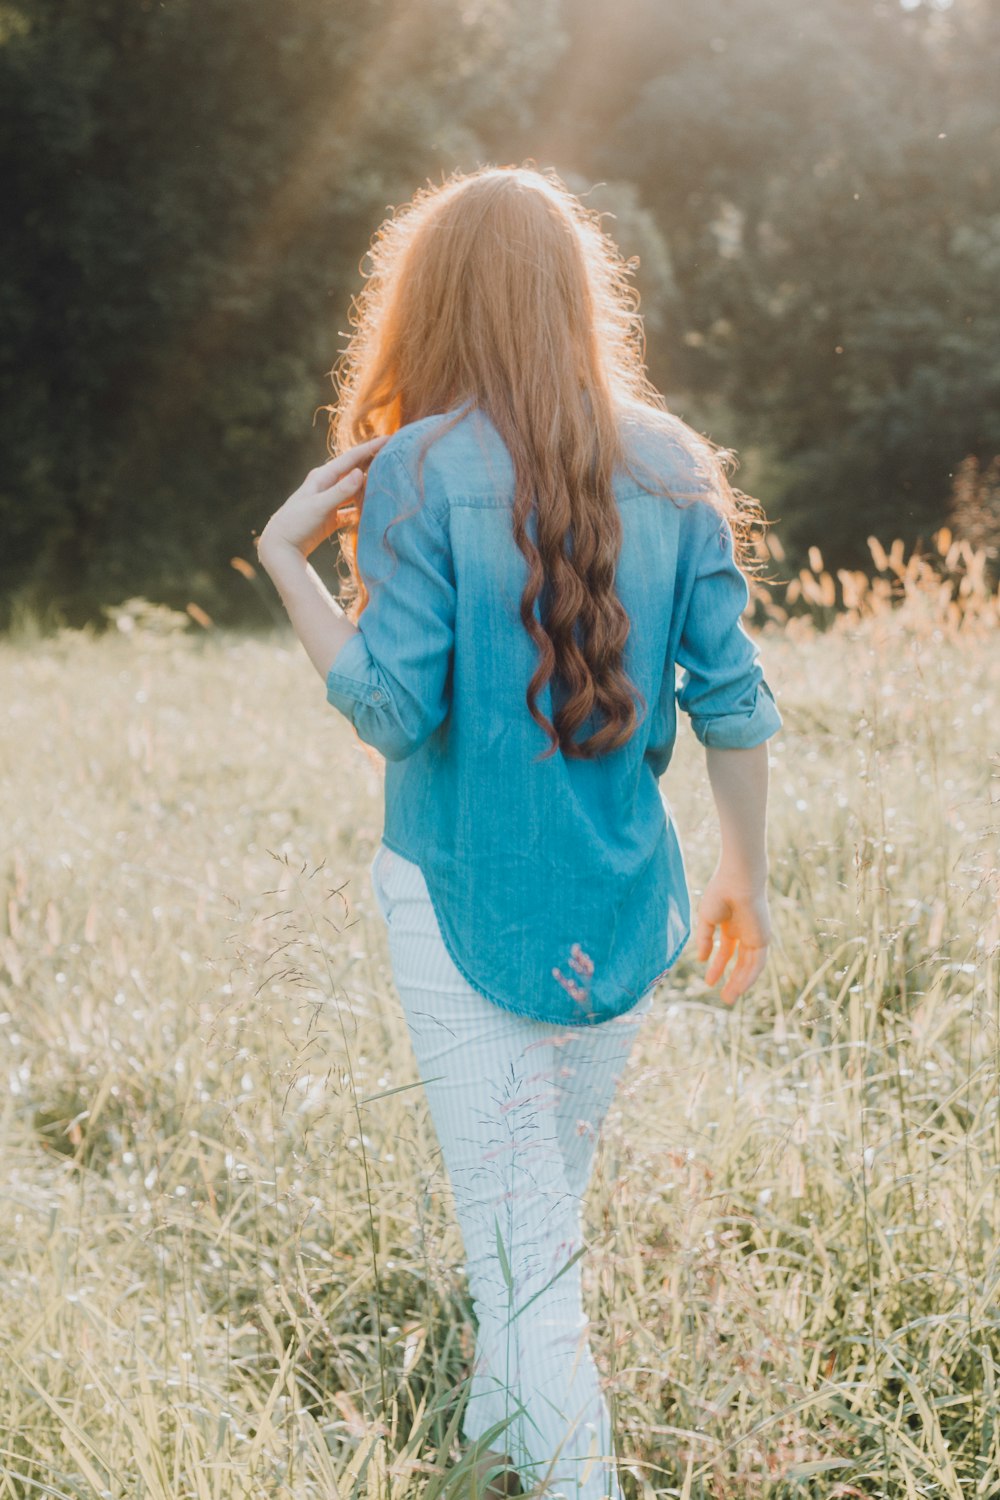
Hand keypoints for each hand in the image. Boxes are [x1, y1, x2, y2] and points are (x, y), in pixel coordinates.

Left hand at [258, 435, 389, 559]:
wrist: (280, 546)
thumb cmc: (296, 523)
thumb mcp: (319, 507)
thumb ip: (340, 491)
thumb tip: (359, 473)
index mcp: (322, 477)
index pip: (351, 458)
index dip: (370, 448)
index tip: (390, 438)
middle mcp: (326, 485)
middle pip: (354, 470)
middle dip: (373, 462)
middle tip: (395, 455)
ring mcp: (329, 500)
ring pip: (354, 489)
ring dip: (369, 484)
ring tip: (389, 479)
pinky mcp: (331, 516)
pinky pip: (351, 508)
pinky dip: (362, 507)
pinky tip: (375, 508)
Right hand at [694, 866, 770, 1005]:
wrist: (737, 881)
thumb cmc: (720, 893)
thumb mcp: (707, 920)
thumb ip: (705, 940)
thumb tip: (702, 959)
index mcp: (731, 924)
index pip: (726, 951)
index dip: (717, 966)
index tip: (708, 981)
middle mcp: (745, 932)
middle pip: (739, 962)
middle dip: (731, 979)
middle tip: (724, 997)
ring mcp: (755, 936)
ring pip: (748, 966)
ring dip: (740, 983)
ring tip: (729, 999)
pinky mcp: (763, 939)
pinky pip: (757, 963)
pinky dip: (749, 977)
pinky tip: (739, 988)